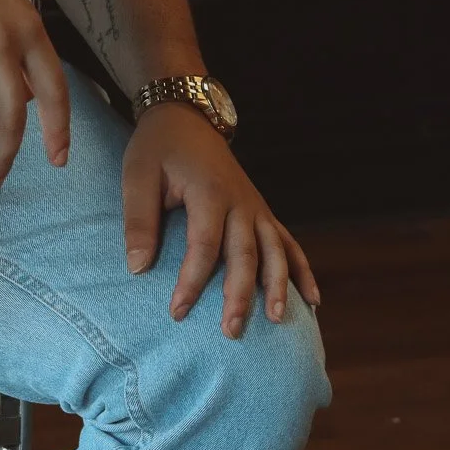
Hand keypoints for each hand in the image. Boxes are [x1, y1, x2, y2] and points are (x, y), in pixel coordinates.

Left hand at [121, 103, 320, 337]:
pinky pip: (288, 242)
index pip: (204, 246)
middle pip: (246, 254)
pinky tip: (312, 299)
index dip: (192, 281)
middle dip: (240, 295)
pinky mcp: (261, 210)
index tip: (177, 312)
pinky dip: (301, 270)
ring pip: (274, 251)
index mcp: (209, 192)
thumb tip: (138, 269)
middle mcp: (240, 202)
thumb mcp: (137, 177)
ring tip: (277, 320)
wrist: (185, 117)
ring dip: (277, 286)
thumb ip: (139, 221)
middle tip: (231, 332)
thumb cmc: (157, 150)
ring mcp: (255, 207)